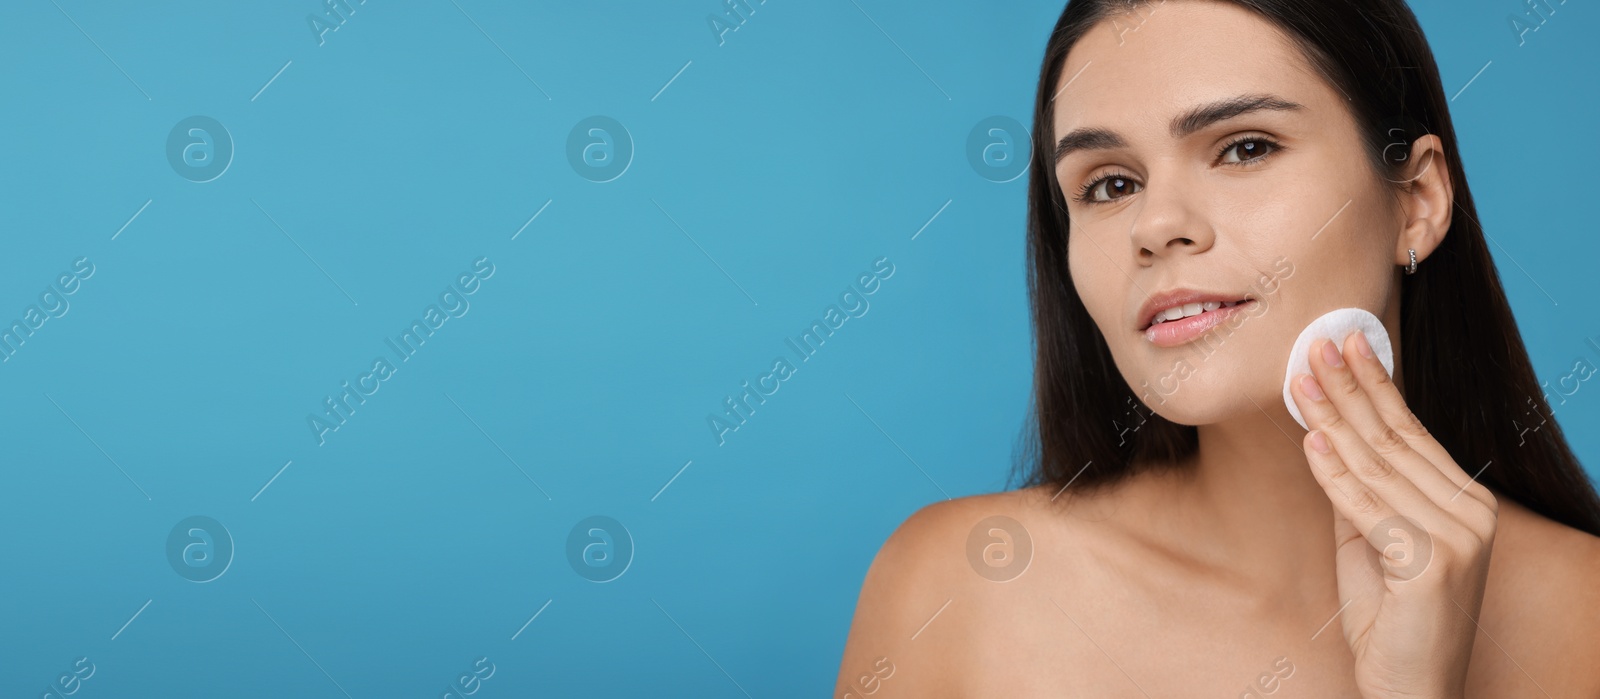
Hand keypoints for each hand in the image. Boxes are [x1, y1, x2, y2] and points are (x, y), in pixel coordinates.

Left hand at [1289, 330, 1498, 698]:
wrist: (1409, 686)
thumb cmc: (1388, 617)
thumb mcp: (1369, 540)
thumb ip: (1358, 490)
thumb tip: (1324, 431)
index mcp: (1466, 503)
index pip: (1410, 432)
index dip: (1374, 385)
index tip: (1344, 344)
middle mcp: (1472, 515)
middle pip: (1394, 441)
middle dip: (1349, 389)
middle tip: (1315, 345)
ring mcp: (1458, 539)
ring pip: (1377, 468)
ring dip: (1333, 418)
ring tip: (1301, 380)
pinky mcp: (1432, 565)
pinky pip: (1368, 509)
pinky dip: (1334, 473)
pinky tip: (1311, 440)